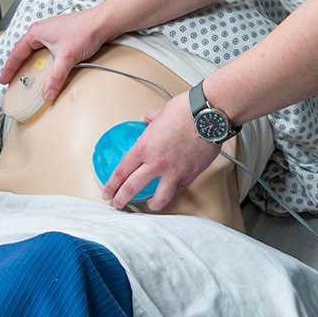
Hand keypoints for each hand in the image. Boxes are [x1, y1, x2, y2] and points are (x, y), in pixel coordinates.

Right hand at [0, 7, 107, 101]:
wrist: (103, 23)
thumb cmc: (85, 30)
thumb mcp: (67, 58)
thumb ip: (55, 78)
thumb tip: (47, 93)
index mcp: (37, 32)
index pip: (17, 53)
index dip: (9, 68)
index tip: (4, 80)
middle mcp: (42, 31)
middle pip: (24, 52)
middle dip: (19, 66)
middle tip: (14, 80)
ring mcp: (52, 33)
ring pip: (36, 51)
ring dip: (32, 64)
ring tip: (30, 77)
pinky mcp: (62, 37)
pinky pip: (46, 51)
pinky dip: (43, 61)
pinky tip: (48, 69)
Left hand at [101, 93, 219, 210]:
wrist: (209, 116)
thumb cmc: (186, 112)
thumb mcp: (160, 113)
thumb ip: (150, 119)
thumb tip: (146, 118)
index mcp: (144, 148)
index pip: (121, 171)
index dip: (112, 185)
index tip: (108, 191)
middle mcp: (156, 163)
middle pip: (132, 188)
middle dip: (121, 199)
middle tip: (117, 203)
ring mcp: (174, 172)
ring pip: (159, 198)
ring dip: (152, 204)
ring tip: (149, 205)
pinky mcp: (190, 175)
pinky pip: (180, 186)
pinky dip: (175, 186)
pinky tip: (173, 185)